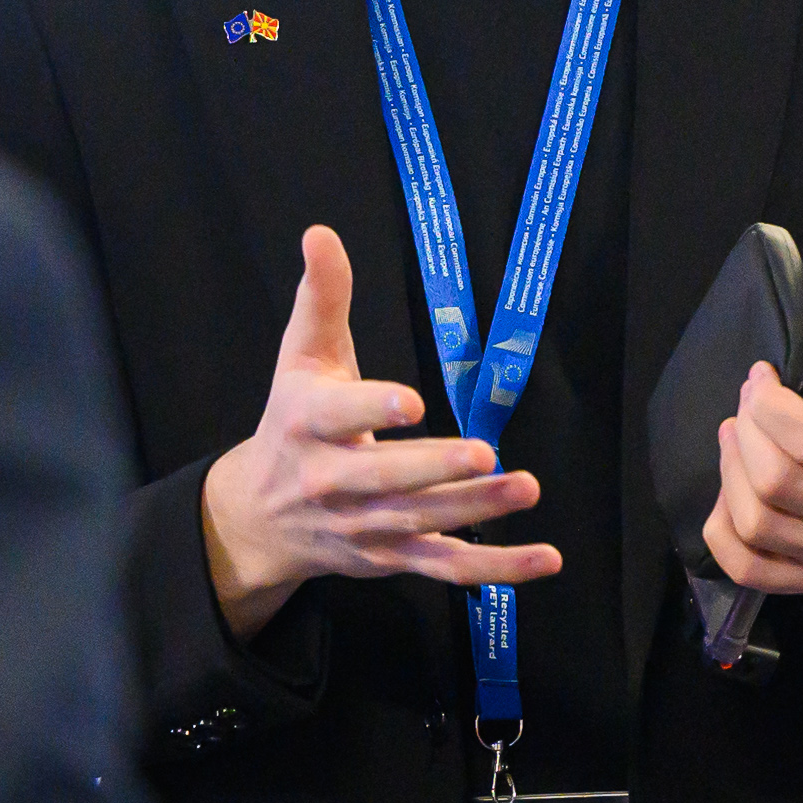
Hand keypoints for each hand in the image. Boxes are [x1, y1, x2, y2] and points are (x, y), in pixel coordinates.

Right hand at [198, 225, 557, 640]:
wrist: (257, 514)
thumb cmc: (292, 421)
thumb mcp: (299, 357)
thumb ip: (322, 297)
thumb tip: (322, 233)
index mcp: (307, 423)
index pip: (338, 416)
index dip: (373, 409)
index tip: (411, 402)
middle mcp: (331, 481)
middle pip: (386, 478)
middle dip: (434, 468)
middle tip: (483, 453)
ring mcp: (365, 525)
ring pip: (423, 522)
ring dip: (476, 509)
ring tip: (525, 487)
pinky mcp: (392, 557)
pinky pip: (447, 567)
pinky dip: (496, 569)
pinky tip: (545, 559)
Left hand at [705, 338, 802, 594]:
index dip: (766, 406)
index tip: (760, 378)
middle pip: (776, 481)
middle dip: (745, 434)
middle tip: (743, 411)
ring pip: (755, 521)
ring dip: (730, 473)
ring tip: (734, 442)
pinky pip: (747, 567)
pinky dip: (721, 530)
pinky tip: (730, 493)